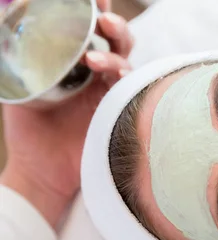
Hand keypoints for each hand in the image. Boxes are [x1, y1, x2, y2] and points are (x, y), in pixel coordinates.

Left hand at [0, 0, 133, 227]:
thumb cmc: (30, 130)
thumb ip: (11, 58)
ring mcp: (112, 94)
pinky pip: (129, 89)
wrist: (40, 170)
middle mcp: (100, 76)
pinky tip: (102, 72)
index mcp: (79, 64)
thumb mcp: (14, 86)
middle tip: (102, 15)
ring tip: (93, 56)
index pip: (94, 31)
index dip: (97, 10)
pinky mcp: (118, 114)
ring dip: (115, 52)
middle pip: (119, 41)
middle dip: (116, 24)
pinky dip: (119, 76)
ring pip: (127, 62)